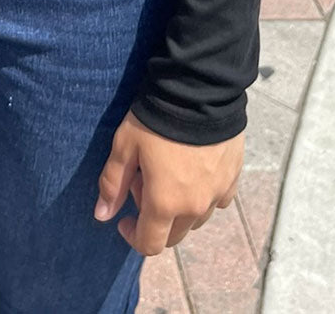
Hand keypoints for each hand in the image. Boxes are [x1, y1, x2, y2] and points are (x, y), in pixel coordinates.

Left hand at [94, 109, 243, 253]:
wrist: (198, 91)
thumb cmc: (156, 119)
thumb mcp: (125, 146)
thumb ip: (112, 184)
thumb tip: (102, 215)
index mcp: (164, 204)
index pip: (149, 243)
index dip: (132, 236)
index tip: (123, 217)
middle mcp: (194, 207)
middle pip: (174, 235)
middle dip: (155, 219)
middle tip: (145, 183)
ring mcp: (217, 193)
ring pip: (196, 219)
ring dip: (180, 208)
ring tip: (169, 173)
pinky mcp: (233, 177)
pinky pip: (217, 199)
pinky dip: (203, 194)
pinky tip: (193, 170)